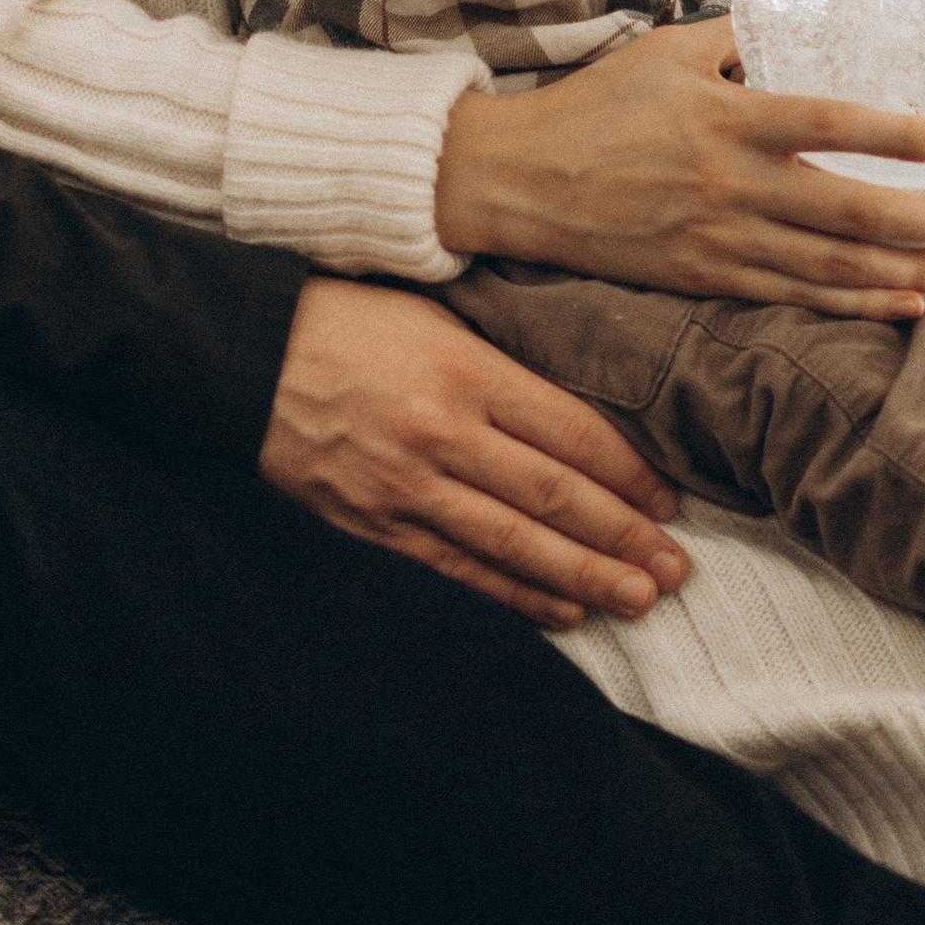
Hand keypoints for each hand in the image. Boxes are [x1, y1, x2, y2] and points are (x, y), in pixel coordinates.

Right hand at [257, 277, 690, 628]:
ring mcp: (406, 485)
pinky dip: (515, 595)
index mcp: (463, 367)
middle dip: (624, 538)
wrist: (246, 354)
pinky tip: (562, 612)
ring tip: (640, 601)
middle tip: (677, 571)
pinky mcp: (374, 524)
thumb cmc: (347, 318)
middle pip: (554, 495)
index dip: (628, 473)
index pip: (569, 431)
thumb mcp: (433, 313)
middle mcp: (441, 431)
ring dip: (585, 578)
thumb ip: (502, 359)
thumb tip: (581, 406)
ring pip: (515, 543)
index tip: (671, 501)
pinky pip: (458, 569)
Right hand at [435, 17, 924, 314]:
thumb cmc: (596, 105)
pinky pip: (793, 297)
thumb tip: (799, 20)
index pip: (826, 124)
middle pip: (846, 212)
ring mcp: (720, 241)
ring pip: (831, 267)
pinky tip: (901, 303)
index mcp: (725, 119)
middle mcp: (731, 186)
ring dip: (905, 272)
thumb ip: (737, 39)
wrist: (521, 180)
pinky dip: (853, 305)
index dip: (895, 135)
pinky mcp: (705, 279)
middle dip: (924, 222)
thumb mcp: (664, 52)